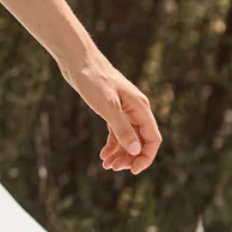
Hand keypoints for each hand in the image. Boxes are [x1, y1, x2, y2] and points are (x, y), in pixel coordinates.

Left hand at [56, 50, 161, 174]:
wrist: (78, 60)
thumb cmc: (93, 79)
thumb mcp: (107, 106)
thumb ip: (122, 128)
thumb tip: (136, 150)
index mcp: (141, 108)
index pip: (153, 138)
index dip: (146, 157)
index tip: (132, 171)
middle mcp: (136, 110)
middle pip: (141, 141)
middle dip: (131, 158)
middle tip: (113, 168)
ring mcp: (124, 110)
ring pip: (129, 138)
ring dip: (121, 154)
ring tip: (107, 166)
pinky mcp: (112, 109)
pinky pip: (117, 132)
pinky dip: (112, 145)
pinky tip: (103, 155)